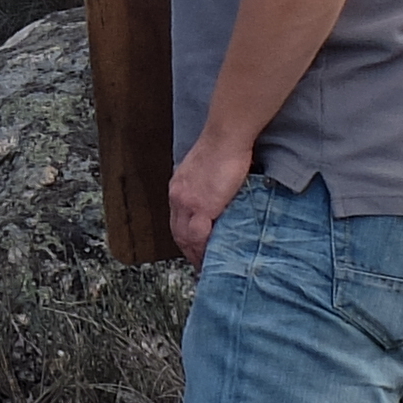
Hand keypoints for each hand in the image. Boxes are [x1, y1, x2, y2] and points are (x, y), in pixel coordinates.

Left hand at [168, 131, 254, 262]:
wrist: (226, 137)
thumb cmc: (222, 147)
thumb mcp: (206, 170)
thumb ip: (207, 187)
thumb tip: (217, 199)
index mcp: (178, 188)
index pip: (177, 220)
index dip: (185, 237)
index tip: (194, 248)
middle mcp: (178, 197)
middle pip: (178, 232)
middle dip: (188, 250)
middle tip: (200, 263)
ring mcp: (187, 203)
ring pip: (185, 237)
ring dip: (194, 254)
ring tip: (207, 266)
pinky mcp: (201, 206)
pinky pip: (198, 236)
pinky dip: (203, 250)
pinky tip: (211, 258)